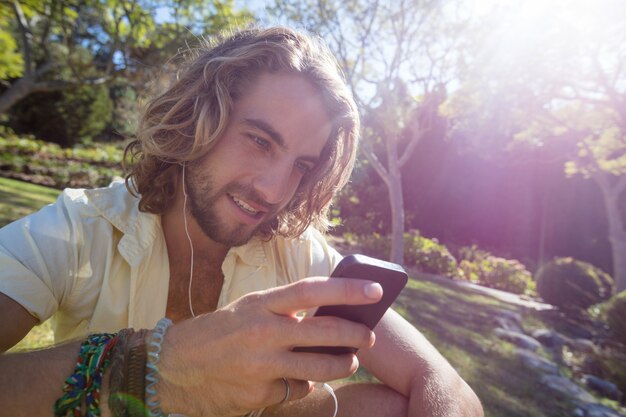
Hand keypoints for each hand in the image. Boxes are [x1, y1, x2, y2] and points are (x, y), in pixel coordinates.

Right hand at [156, 277, 382, 416]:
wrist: (172, 368)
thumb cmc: (215, 333)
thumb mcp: (246, 309)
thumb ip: (281, 311)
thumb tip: (325, 315)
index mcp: (259, 304)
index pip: (311, 290)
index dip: (347, 290)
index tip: (374, 290)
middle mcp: (262, 332)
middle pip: (324, 332)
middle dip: (356, 334)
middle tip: (369, 336)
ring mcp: (261, 366)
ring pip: (319, 368)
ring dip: (342, 365)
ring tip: (350, 361)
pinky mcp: (259, 394)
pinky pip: (297, 390)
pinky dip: (305, 385)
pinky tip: (302, 381)